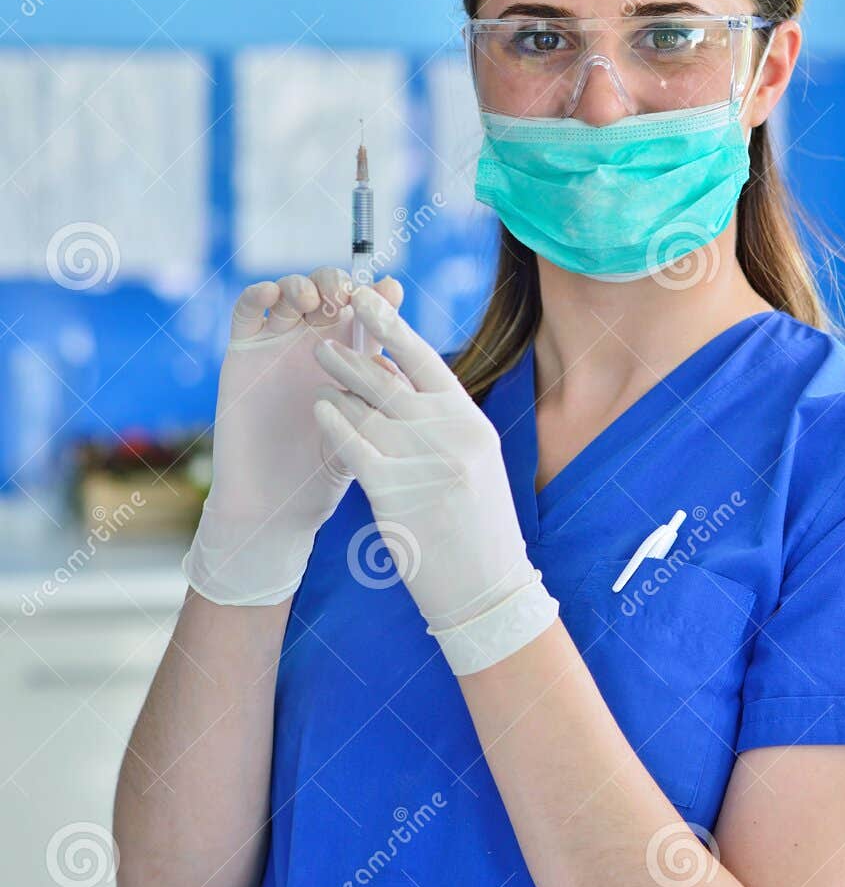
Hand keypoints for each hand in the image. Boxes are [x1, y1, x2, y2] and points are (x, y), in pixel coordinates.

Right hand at [182, 270, 402, 605]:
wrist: (276, 505)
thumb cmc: (327, 473)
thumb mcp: (365, 426)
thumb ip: (380, 390)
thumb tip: (409, 356)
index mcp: (352, 357)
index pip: (366, 310)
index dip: (378, 295)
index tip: (390, 292)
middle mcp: (316, 344)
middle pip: (328, 289)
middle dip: (338, 283)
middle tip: (346, 297)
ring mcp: (277, 345)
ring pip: (290, 291)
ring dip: (303, 284)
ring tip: (315, 302)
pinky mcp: (242, 352)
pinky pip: (248, 311)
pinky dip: (260, 294)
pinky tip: (274, 296)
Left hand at [311, 286, 558, 674]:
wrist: (484, 587)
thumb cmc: (477, 526)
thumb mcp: (474, 462)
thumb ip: (444, 422)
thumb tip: (403, 379)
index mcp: (470, 423)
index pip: (426, 361)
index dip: (393, 326)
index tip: (367, 299)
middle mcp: (449, 434)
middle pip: (391, 379)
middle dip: (354, 354)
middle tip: (324, 336)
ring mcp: (422, 460)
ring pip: (366, 409)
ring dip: (339, 389)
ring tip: (319, 377)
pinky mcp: (394, 490)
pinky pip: (353, 445)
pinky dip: (333, 424)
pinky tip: (320, 411)